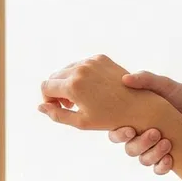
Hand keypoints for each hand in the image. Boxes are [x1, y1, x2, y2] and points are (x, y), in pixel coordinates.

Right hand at [38, 55, 154, 131]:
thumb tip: (40, 106)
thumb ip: (57, 115)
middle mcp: (80, 69)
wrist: (141, 106)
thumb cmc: (110, 119)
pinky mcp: (101, 58)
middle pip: (55, 76)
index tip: (59, 109)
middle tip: (69, 105)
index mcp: (73, 85)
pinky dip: (81, 75)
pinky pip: (82, 64)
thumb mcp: (81, 122)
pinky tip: (91, 89)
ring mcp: (91, 61)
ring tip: (79, 99)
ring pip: (67, 69)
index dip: (48, 99)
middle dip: (57, 90)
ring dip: (68, 82)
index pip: (45, 87)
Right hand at [106, 71, 181, 176]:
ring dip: (153, 154)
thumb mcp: (164, 84)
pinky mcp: (168, 158)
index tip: (129, 130)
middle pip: (130, 149)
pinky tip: (170, 158)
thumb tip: (125, 78)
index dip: (118, 135)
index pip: (116, 134)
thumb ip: (145, 79)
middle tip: (155, 132)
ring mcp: (154, 149)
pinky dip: (162, 166)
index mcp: (134, 121)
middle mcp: (140, 137)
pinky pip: (158, 169)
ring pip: (144, 159)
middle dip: (140, 143)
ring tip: (167, 142)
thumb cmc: (180, 95)